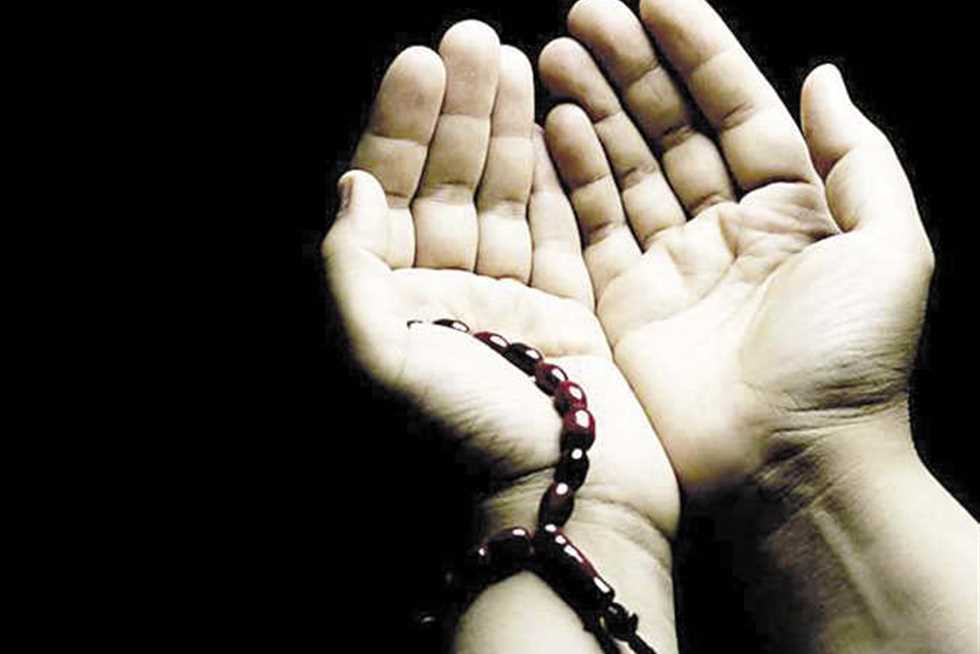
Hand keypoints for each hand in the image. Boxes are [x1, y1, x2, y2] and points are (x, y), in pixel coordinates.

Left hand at [322, 20, 678, 543]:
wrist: (564, 504)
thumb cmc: (466, 441)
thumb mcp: (379, 361)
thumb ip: (350, 273)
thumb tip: (351, 190)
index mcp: (393, 305)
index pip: (389, 196)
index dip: (399, 127)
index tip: (419, 60)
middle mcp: (445, 298)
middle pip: (446, 184)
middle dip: (457, 111)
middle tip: (473, 37)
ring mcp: (508, 303)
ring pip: (502, 197)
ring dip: (506, 129)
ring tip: (513, 58)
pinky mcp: (565, 311)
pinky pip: (558, 229)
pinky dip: (556, 177)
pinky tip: (555, 123)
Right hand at [538, 0, 933, 494]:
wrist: (790, 468)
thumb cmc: (850, 362)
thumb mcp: (890, 247)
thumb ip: (857, 155)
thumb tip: (823, 73)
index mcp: (792, 207)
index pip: (736, 107)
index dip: (698, 49)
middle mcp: (726, 228)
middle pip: (670, 128)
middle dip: (630, 66)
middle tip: (585, 10)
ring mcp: (669, 265)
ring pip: (623, 167)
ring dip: (591, 107)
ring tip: (554, 50)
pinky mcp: (623, 303)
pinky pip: (591, 225)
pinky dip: (570, 174)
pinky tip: (552, 123)